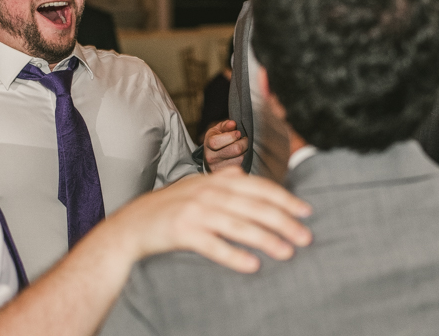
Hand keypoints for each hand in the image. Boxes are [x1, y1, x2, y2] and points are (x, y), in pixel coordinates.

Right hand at [107, 166, 311, 272]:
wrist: (132, 224)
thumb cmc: (167, 207)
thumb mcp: (194, 185)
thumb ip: (219, 179)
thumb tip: (242, 173)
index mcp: (214, 181)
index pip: (257, 186)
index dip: (284, 198)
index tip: (306, 211)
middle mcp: (208, 193)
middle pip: (254, 206)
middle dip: (283, 222)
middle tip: (305, 237)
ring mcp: (195, 212)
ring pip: (239, 225)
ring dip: (266, 239)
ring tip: (286, 252)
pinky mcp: (183, 232)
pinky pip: (214, 245)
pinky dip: (234, 255)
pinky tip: (252, 265)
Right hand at [204, 120, 247, 171]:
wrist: (211, 158)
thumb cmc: (217, 140)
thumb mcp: (218, 130)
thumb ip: (225, 125)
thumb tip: (233, 123)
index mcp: (208, 144)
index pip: (218, 142)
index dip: (231, 136)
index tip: (238, 133)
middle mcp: (212, 158)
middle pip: (235, 150)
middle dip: (243, 142)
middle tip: (244, 139)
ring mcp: (219, 168)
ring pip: (241, 158)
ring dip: (245, 151)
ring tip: (242, 147)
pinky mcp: (227, 173)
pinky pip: (242, 165)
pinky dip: (245, 159)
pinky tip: (241, 155)